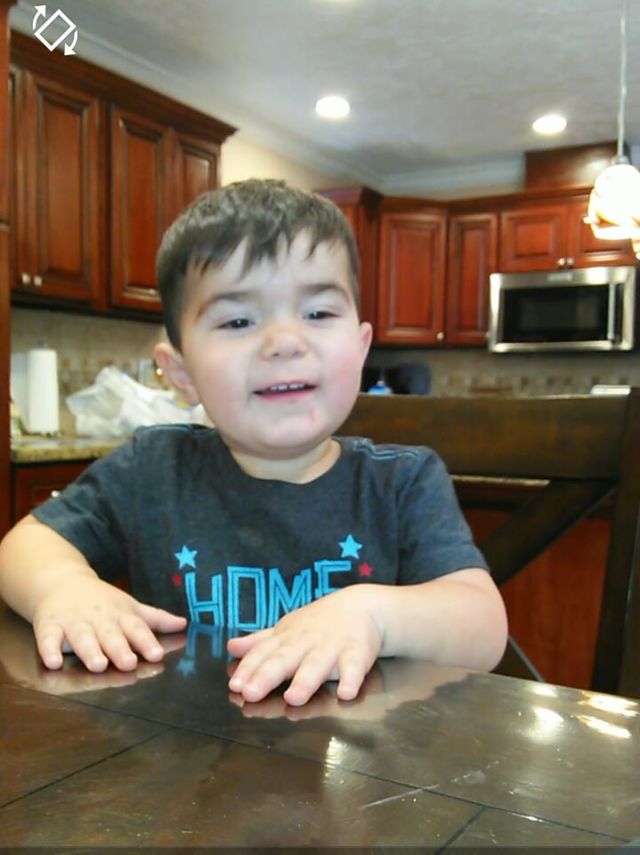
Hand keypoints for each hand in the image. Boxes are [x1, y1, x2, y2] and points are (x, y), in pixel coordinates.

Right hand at [32, 575, 186, 672]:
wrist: (61, 581)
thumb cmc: (102, 602)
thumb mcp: (130, 607)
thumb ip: (155, 619)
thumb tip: (184, 624)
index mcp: (120, 615)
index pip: (136, 628)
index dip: (147, 641)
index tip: (157, 655)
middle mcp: (98, 618)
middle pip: (110, 634)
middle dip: (119, 648)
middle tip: (128, 663)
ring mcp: (73, 622)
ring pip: (82, 638)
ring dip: (89, 650)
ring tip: (98, 664)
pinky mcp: (49, 625)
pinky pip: (47, 638)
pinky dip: (49, 649)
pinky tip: (53, 662)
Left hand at [227, 586, 381, 705]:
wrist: (362, 606)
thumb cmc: (319, 624)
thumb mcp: (288, 630)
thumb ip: (261, 642)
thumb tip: (231, 647)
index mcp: (287, 638)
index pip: (263, 654)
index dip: (248, 669)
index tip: (234, 686)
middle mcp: (306, 642)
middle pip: (284, 659)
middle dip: (267, 675)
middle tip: (250, 693)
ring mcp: (332, 647)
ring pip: (317, 665)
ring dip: (306, 680)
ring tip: (294, 697)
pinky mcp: (357, 652)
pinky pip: (354, 667)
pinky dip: (351, 679)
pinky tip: (346, 693)